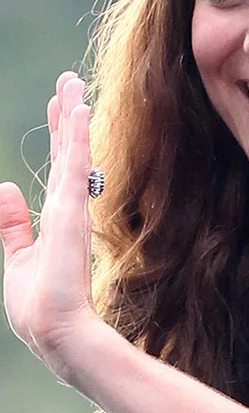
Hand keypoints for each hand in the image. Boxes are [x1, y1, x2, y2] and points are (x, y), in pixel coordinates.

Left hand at [0, 71, 104, 380]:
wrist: (57, 330)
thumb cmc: (40, 304)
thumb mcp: (19, 257)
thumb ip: (13, 223)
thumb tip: (5, 188)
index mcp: (57, 219)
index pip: (59, 167)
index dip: (60, 136)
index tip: (61, 106)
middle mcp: (69, 208)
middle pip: (67, 152)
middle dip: (67, 116)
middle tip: (70, 82)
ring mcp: (72, 209)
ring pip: (72, 152)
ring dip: (72, 117)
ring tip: (73, 85)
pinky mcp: (71, 213)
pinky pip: (75, 167)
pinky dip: (76, 138)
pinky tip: (77, 113)